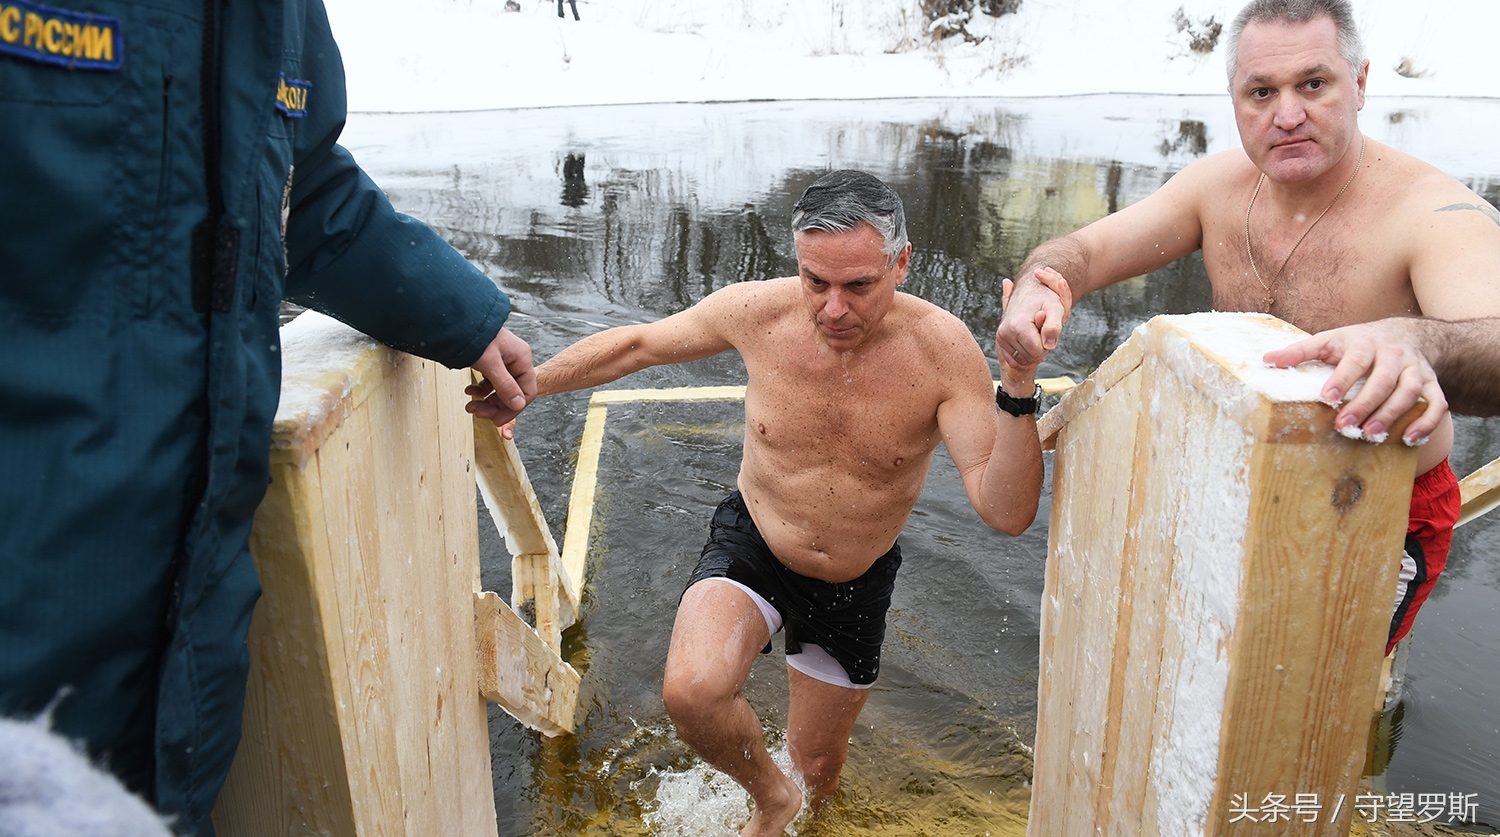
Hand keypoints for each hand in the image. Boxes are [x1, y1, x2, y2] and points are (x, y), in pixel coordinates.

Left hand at [465, 327, 536, 433]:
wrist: (458, 321)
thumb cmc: (475, 335)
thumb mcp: (490, 363)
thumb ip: (505, 385)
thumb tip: (518, 405)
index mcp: (522, 359)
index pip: (526, 392)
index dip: (513, 408)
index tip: (497, 420)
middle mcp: (515, 361)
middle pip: (512, 393)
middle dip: (495, 406)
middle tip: (478, 413)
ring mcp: (504, 362)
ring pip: (500, 390)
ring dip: (486, 401)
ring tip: (471, 406)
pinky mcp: (492, 363)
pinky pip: (490, 383)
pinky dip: (480, 390)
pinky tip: (470, 392)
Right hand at [996, 266, 1071, 367]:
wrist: (1030, 289)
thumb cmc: (1045, 298)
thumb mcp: (1056, 308)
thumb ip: (1054, 327)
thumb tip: (1048, 345)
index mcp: (1019, 326)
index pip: (1038, 352)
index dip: (1047, 344)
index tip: (1046, 329)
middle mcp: (1006, 331)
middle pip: (1030, 357)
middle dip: (1040, 347)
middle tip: (1042, 329)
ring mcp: (1001, 335)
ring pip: (1023, 359)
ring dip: (1032, 349)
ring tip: (1035, 331)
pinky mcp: (1000, 338)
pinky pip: (1013, 358)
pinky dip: (1023, 353)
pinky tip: (1029, 342)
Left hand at [1263, 320, 1445, 444]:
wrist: (1406, 334)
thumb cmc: (1358, 343)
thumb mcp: (1329, 341)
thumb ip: (1300, 352)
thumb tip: (1267, 361)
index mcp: (1365, 343)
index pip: (1355, 360)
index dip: (1342, 379)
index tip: (1327, 398)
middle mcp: (1394, 355)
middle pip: (1384, 379)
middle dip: (1365, 403)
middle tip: (1346, 426)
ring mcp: (1416, 369)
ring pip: (1410, 392)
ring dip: (1393, 415)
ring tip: (1372, 435)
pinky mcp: (1432, 384)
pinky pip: (1437, 404)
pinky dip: (1427, 422)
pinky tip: (1409, 439)